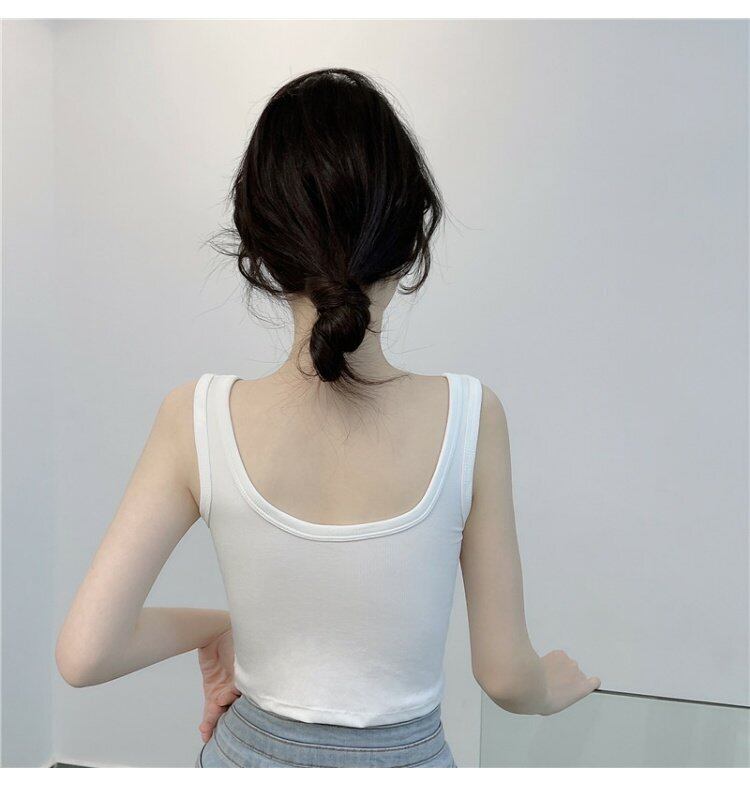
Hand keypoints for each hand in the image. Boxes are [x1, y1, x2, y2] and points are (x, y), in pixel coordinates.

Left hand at [197, 627, 240, 742]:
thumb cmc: (237, 641)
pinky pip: (210, 710)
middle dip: (230, 723)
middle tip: (224, 734)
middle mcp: (240, 689)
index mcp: (252, 681)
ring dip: (216, 725)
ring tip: (209, 734)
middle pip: (236, 710)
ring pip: (222, 713)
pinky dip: (208, 721)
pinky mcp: (213, 692)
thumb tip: (232, 694)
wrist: (217, 631)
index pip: (251, 700)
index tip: (233, 709)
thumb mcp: (243, 659)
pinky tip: (205, 732)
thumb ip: (240, 677)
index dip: (243, 709)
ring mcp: (225, 692)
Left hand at [539, 649, 599, 715]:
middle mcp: (579, 673)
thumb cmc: (544, 700)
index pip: (594, 681)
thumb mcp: (559, 705)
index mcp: (583, 688)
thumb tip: (560, 693)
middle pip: (576, 673)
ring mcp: (569, 662)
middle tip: (554, 681)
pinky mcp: (559, 653)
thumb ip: (566, 696)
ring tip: (547, 674)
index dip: (588, 681)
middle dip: (566, 675)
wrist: (533, 686)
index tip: (583, 682)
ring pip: (566, 663)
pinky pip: (558, 655)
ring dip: (559, 667)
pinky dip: (552, 659)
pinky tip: (545, 666)